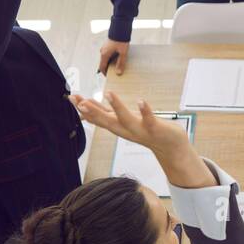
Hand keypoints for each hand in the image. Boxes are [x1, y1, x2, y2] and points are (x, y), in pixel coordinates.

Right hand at [72, 92, 213, 189]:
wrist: (171, 149)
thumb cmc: (148, 131)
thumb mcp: (124, 121)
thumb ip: (108, 113)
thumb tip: (88, 104)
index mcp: (119, 127)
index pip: (98, 117)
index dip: (84, 108)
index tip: (71, 97)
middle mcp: (126, 130)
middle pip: (107, 121)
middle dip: (92, 111)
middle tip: (79, 101)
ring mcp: (141, 130)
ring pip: (126, 119)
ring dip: (117, 107)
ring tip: (108, 93)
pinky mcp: (155, 129)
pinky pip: (149, 120)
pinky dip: (145, 111)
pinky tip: (140, 100)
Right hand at [98, 39, 129, 75]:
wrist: (120, 29)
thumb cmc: (121, 40)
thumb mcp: (123, 53)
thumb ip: (121, 63)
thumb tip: (118, 73)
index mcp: (104, 54)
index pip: (102, 67)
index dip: (105, 73)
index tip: (109, 77)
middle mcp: (102, 51)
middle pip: (104, 63)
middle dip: (109, 68)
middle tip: (115, 72)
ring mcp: (104, 48)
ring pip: (106, 58)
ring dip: (111, 63)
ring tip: (118, 66)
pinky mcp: (107, 45)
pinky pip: (108, 54)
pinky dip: (112, 58)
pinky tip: (118, 58)